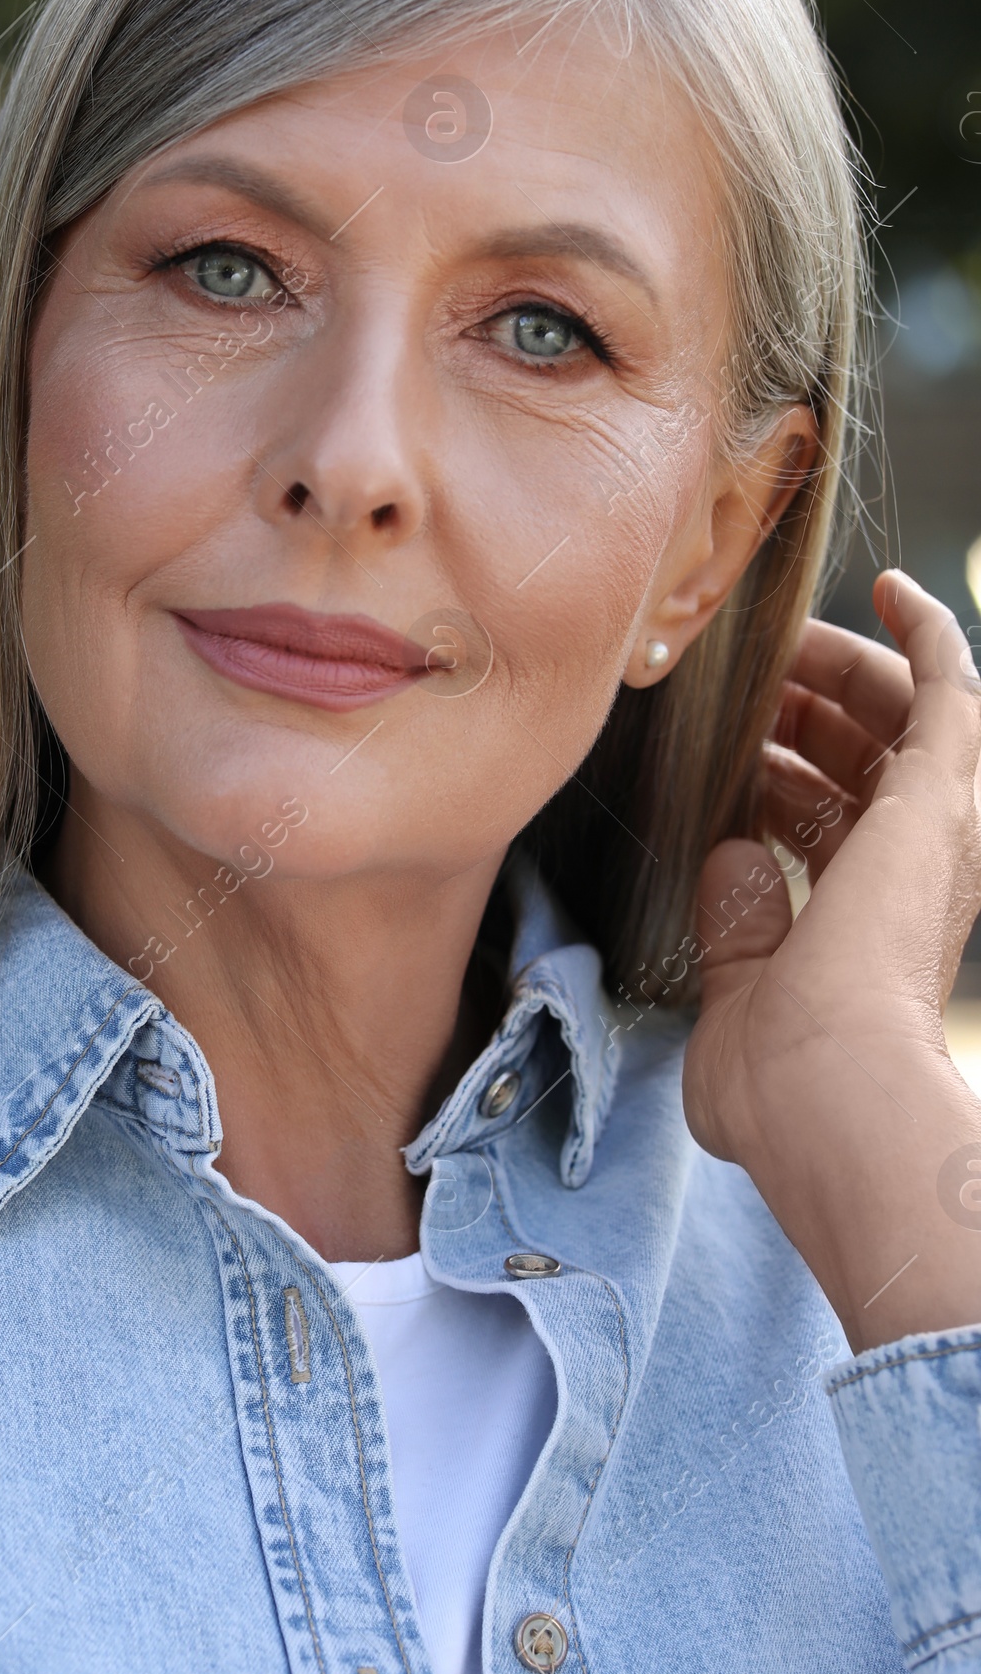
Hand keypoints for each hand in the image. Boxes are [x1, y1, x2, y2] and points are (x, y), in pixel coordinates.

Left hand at [681, 571, 980, 1351]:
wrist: (825, 1085)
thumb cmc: (777, 1079)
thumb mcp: (737, 999)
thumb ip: (737, 930)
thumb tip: (734, 851)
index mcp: (865, 925)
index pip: (827, 823)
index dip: (774, 777)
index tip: (721, 752)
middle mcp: (912, 875)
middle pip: (862, 761)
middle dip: (800, 714)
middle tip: (739, 684)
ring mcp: (934, 834)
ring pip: (899, 718)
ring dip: (840, 671)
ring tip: (780, 640)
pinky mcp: (944, 794)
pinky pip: (952, 688)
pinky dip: (927, 634)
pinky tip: (889, 587)